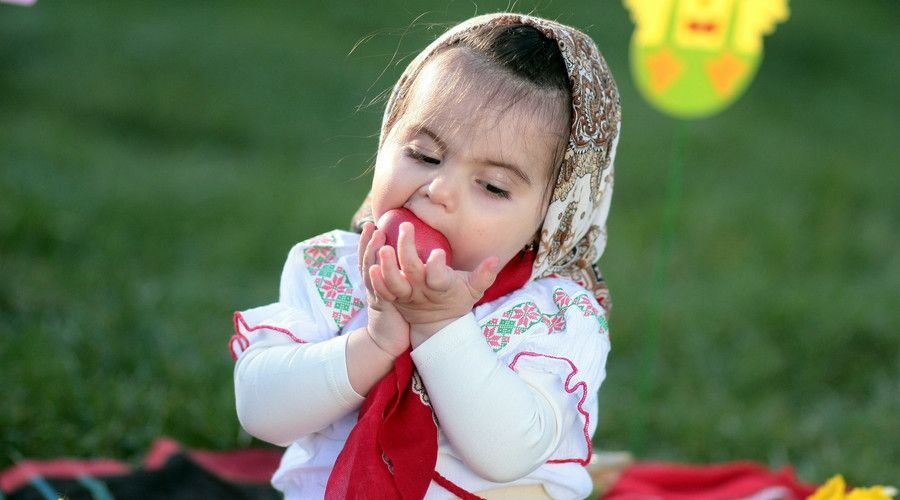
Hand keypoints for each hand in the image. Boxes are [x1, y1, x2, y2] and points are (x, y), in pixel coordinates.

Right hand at [358, 222, 409, 357]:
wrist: (393, 340)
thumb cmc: (403, 316)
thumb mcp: (402, 292)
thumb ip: (407, 274)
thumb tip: (430, 252)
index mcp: (382, 279)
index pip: (373, 256)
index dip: (370, 241)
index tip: (374, 224)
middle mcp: (376, 284)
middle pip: (367, 259)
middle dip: (367, 242)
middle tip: (371, 224)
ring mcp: (377, 294)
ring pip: (369, 270)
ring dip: (371, 253)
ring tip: (377, 235)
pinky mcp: (380, 306)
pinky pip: (375, 289)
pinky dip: (373, 277)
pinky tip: (373, 266)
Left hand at [368, 222, 498, 346]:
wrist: (436, 325)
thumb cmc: (456, 300)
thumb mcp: (474, 290)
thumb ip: (484, 275)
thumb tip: (495, 258)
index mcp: (441, 288)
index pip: (438, 277)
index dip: (437, 267)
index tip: (438, 253)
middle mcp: (421, 292)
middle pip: (411, 272)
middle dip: (407, 249)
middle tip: (405, 226)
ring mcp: (405, 296)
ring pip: (392, 282)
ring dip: (386, 264)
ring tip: (382, 243)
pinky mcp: (393, 297)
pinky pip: (381, 288)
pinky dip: (375, 276)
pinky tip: (371, 256)